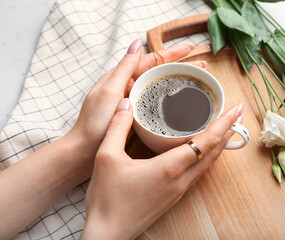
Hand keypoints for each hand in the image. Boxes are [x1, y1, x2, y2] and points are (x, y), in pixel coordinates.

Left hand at [67, 39, 206, 161]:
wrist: (83, 152)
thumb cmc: (93, 124)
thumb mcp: (109, 92)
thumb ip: (124, 68)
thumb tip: (136, 43)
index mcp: (120, 78)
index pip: (150, 61)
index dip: (171, 54)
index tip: (189, 50)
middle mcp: (127, 88)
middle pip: (157, 73)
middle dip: (179, 68)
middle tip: (201, 67)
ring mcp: (131, 102)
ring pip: (157, 87)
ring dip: (176, 82)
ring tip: (195, 81)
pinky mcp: (133, 117)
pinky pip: (154, 103)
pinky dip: (167, 99)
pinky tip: (178, 103)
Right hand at [80, 99, 243, 238]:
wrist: (108, 233)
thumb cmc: (107, 198)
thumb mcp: (106, 157)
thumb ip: (118, 127)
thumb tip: (125, 102)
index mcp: (169, 168)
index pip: (206, 141)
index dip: (224, 123)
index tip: (236, 108)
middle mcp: (180, 180)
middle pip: (214, 152)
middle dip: (228, 131)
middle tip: (237, 113)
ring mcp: (179, 190)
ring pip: (208, 164)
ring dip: (220, 145)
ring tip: (225, 129)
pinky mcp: (174, 197)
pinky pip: (198, 173)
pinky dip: (207, 157)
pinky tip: (202, 152)